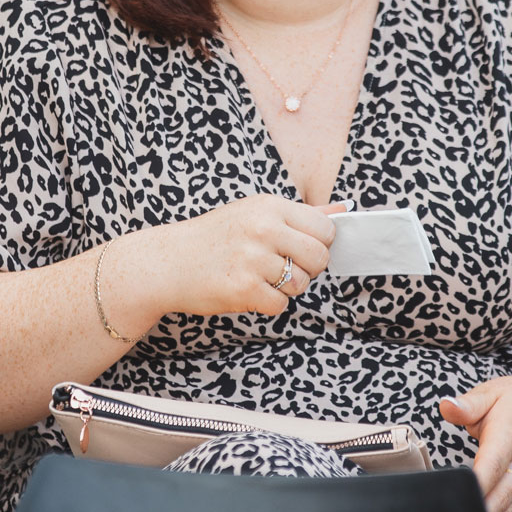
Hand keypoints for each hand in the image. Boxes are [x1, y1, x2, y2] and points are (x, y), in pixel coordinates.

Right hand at [129, 195, 343, 319]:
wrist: (167, 262)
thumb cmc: (214, 238)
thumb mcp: (254, 213)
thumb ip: (301, 214)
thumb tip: (344, 211)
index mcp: (269, 206)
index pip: (324, 229)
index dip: (319, 244)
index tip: (300, 249)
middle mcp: (263, 229)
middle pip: (320, 257)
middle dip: (309, 269)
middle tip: (283, 268)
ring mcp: (253, 259)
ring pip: (301, 284)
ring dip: (287, 288)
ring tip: (261, 278)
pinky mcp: (243, 289)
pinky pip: (280, 305)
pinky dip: (268, 304)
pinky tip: (248, 291)